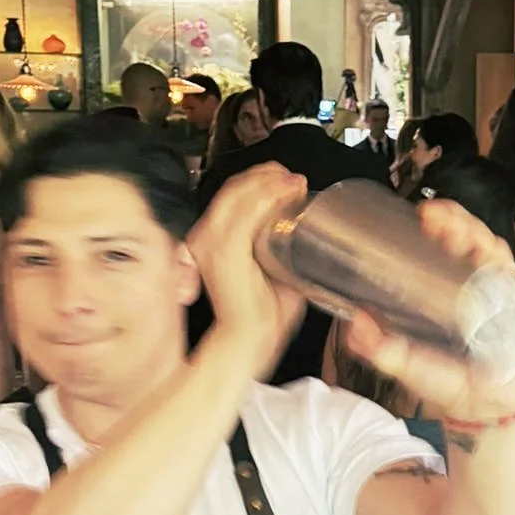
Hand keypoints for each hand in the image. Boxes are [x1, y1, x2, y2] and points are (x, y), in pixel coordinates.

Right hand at [187, 164, 308, 375]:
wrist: (251, 339)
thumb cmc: (262, 312)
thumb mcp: (275, 267)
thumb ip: (283, 246)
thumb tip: (309, 229)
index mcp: (213, 238)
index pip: (232, 195)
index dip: (260, 180)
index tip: (287, 180)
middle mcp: (206, 236)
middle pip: (234, 188)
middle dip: (266, 175)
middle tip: (293, 178)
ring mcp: (211, 242)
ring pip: (239, 194)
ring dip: (269, 182)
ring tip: (295, 184)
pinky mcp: (224, 251)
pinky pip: (245, 213)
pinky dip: (268, 197)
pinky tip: (287, 193)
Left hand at [340, 199, 514, 428]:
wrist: (477, 408)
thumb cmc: (443, 379)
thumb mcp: (403, 361)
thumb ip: (379, 346)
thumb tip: (354, 324)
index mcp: (447, 286)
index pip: (446, 243)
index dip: (438, 222)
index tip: (420, 213)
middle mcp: (474, 283)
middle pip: (470, 237)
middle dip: (455, 220)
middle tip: (432, 216)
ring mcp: (497, 293)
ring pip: (492, 249)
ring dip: (475, 234)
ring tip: (454, 230)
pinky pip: (512, 276)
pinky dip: (502, 263)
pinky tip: (489, 255)